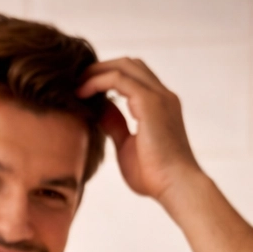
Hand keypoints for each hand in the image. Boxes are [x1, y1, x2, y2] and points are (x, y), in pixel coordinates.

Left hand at [79, 58, 202, 203]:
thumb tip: (99, 110)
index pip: (134, 77)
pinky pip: (118, 79)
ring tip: (76, 84)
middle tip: (76, 81)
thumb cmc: (154, 176)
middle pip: (129, 64)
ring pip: (124, 66)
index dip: (108, 76)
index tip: (84, 89)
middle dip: (101, 68)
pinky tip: (81, 92)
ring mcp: (159, 97)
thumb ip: (115, 124)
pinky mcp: (150, 102)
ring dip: (97, 71)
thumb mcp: (126, 145)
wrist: (176, 187)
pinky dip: (97, 81)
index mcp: (160, 106)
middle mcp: (162, 96)